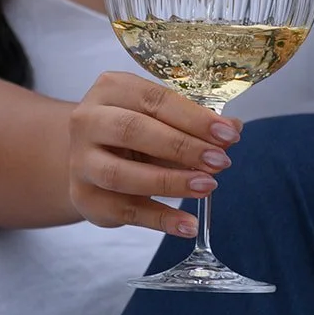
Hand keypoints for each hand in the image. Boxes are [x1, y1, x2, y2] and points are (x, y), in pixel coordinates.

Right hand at [66, 72, 242, 236]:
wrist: (90, 156)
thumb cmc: (135, 130)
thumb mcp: (163, 119)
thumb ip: (195, 123)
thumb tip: (233, 129)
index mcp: (111, 89)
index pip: (154, 99)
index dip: (194, 117)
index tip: (228, 134)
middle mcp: (87, 121)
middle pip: (133, 130)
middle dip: (182, 147)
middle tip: (220, 161)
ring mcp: (80, 161)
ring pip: (122, 174)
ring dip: (170, 182)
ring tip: (207, 186)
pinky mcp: (85, 197)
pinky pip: (125, 212)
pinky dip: (160, 220)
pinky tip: (188, 225)